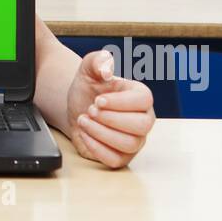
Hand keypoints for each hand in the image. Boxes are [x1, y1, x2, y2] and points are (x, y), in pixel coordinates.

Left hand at [66, 50, 154, 167]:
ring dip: (101, 132)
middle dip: (111, 119)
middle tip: (91, 110)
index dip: (121, 102)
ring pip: (129, 144)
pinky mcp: (121, 157)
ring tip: (84, 120)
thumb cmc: (89, 87)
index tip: (99, 100)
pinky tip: (85, 133)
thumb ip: (98, 61)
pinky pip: (115, 160)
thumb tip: (107, 69)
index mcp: (140, 96)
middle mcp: (143, 119)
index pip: (144, 100)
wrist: (77, 107)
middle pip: (142, 125)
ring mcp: (134, 140)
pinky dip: (96, 147)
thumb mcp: (88, 68)